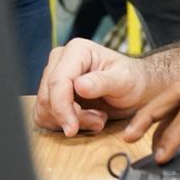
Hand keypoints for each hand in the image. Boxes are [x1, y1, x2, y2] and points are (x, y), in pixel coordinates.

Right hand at [34, 38, 150, 135]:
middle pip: (48, 97)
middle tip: (99, 120)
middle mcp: (60, 61)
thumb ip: (102, 82)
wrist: (135, 88)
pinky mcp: (51, 94)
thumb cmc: (132, 79)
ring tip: (98, 118)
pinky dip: (64, 124)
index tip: (72, 128)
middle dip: (72, 116)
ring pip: (45, 109)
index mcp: (77, 51)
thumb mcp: (124, 80)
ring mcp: (52, 77)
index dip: (62, 108)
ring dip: (71, 121)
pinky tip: (87, 119)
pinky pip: (45, 116)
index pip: (58, 82)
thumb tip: (79, 86)